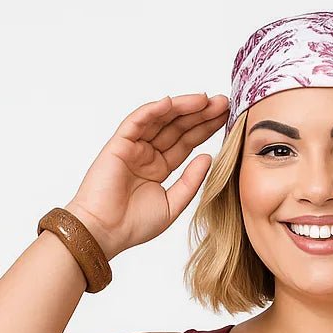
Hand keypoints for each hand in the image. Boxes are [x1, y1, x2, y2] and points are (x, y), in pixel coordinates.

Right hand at [64, 92, 229, 261]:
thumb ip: (190, 182)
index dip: (205, 129)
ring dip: (182, 107)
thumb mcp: (172, 204)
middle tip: (223, 102)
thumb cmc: (134, 225)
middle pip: (177, 127)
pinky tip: (171, 102)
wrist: (105, 232)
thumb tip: (208, 157)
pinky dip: (152, 110)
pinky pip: (137, 121)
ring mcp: (133, 147)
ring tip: (206, 99)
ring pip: (161, 119)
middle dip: (200, 114)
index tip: (226, 118)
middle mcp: (148, 153)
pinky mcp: (119, 144)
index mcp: (160, 167)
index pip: (187, 142)